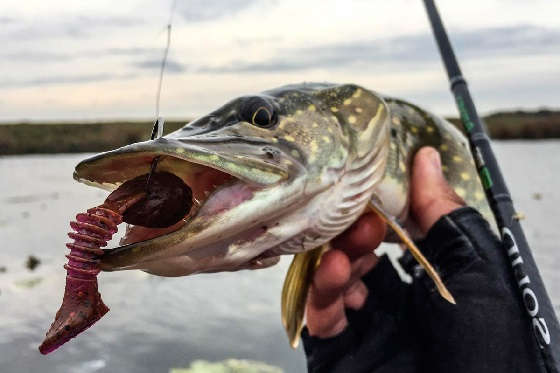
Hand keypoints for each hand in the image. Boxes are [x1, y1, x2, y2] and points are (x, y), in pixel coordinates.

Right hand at [306, 146, 463, 337]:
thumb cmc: (488, 348)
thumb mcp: (479, 272)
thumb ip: (450, 218)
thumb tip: (427, 158)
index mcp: (436, 279)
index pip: (401, 233)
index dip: (386, 205)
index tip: (374, 176)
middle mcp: (400, 299)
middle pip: (362, 251)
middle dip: (356, 228)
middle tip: (359, 213)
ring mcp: (368, 324)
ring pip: (335, 277)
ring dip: (337, 253)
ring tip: (346, 244)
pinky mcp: (340, 348)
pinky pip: (320, 313)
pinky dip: (321, 287)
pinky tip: (334, 268)